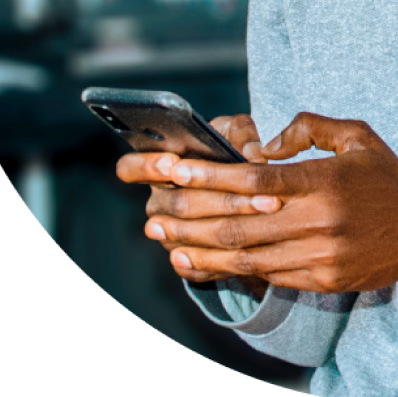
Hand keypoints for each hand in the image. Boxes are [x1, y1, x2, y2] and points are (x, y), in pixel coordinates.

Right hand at [115, 114, 279, 293]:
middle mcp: (158, 200)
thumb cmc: (230, 150)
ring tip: (267, 207)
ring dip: (231, 221)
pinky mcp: (184, 259)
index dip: (146, 166)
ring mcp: (167, 233)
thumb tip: (252, 155)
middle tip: (256, 188)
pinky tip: (250, 245)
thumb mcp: (235, 132)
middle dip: (221, 195)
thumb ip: (241, 132)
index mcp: (158, 165)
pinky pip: (195, 264)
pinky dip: (224, 254)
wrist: (243, 191)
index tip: (173, 162)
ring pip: (189, 233)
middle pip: (175, 203)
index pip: (130, 168)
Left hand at [141, 112, 397, 293]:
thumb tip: (265, 144)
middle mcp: (319, 222)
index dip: (210, 177)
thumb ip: (310, 128)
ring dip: (197, 246)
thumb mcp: (358, 136)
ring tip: (162, 236)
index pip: (256, 182)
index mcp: (326, 182)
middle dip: (189, 215)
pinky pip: (263, 275)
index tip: (175, 170)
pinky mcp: (319, 280)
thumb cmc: (389, 179)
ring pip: (244, 255)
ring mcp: (318, 257)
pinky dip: (225, 269)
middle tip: (153, 207)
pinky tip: (198, 260)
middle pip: (239, 222)